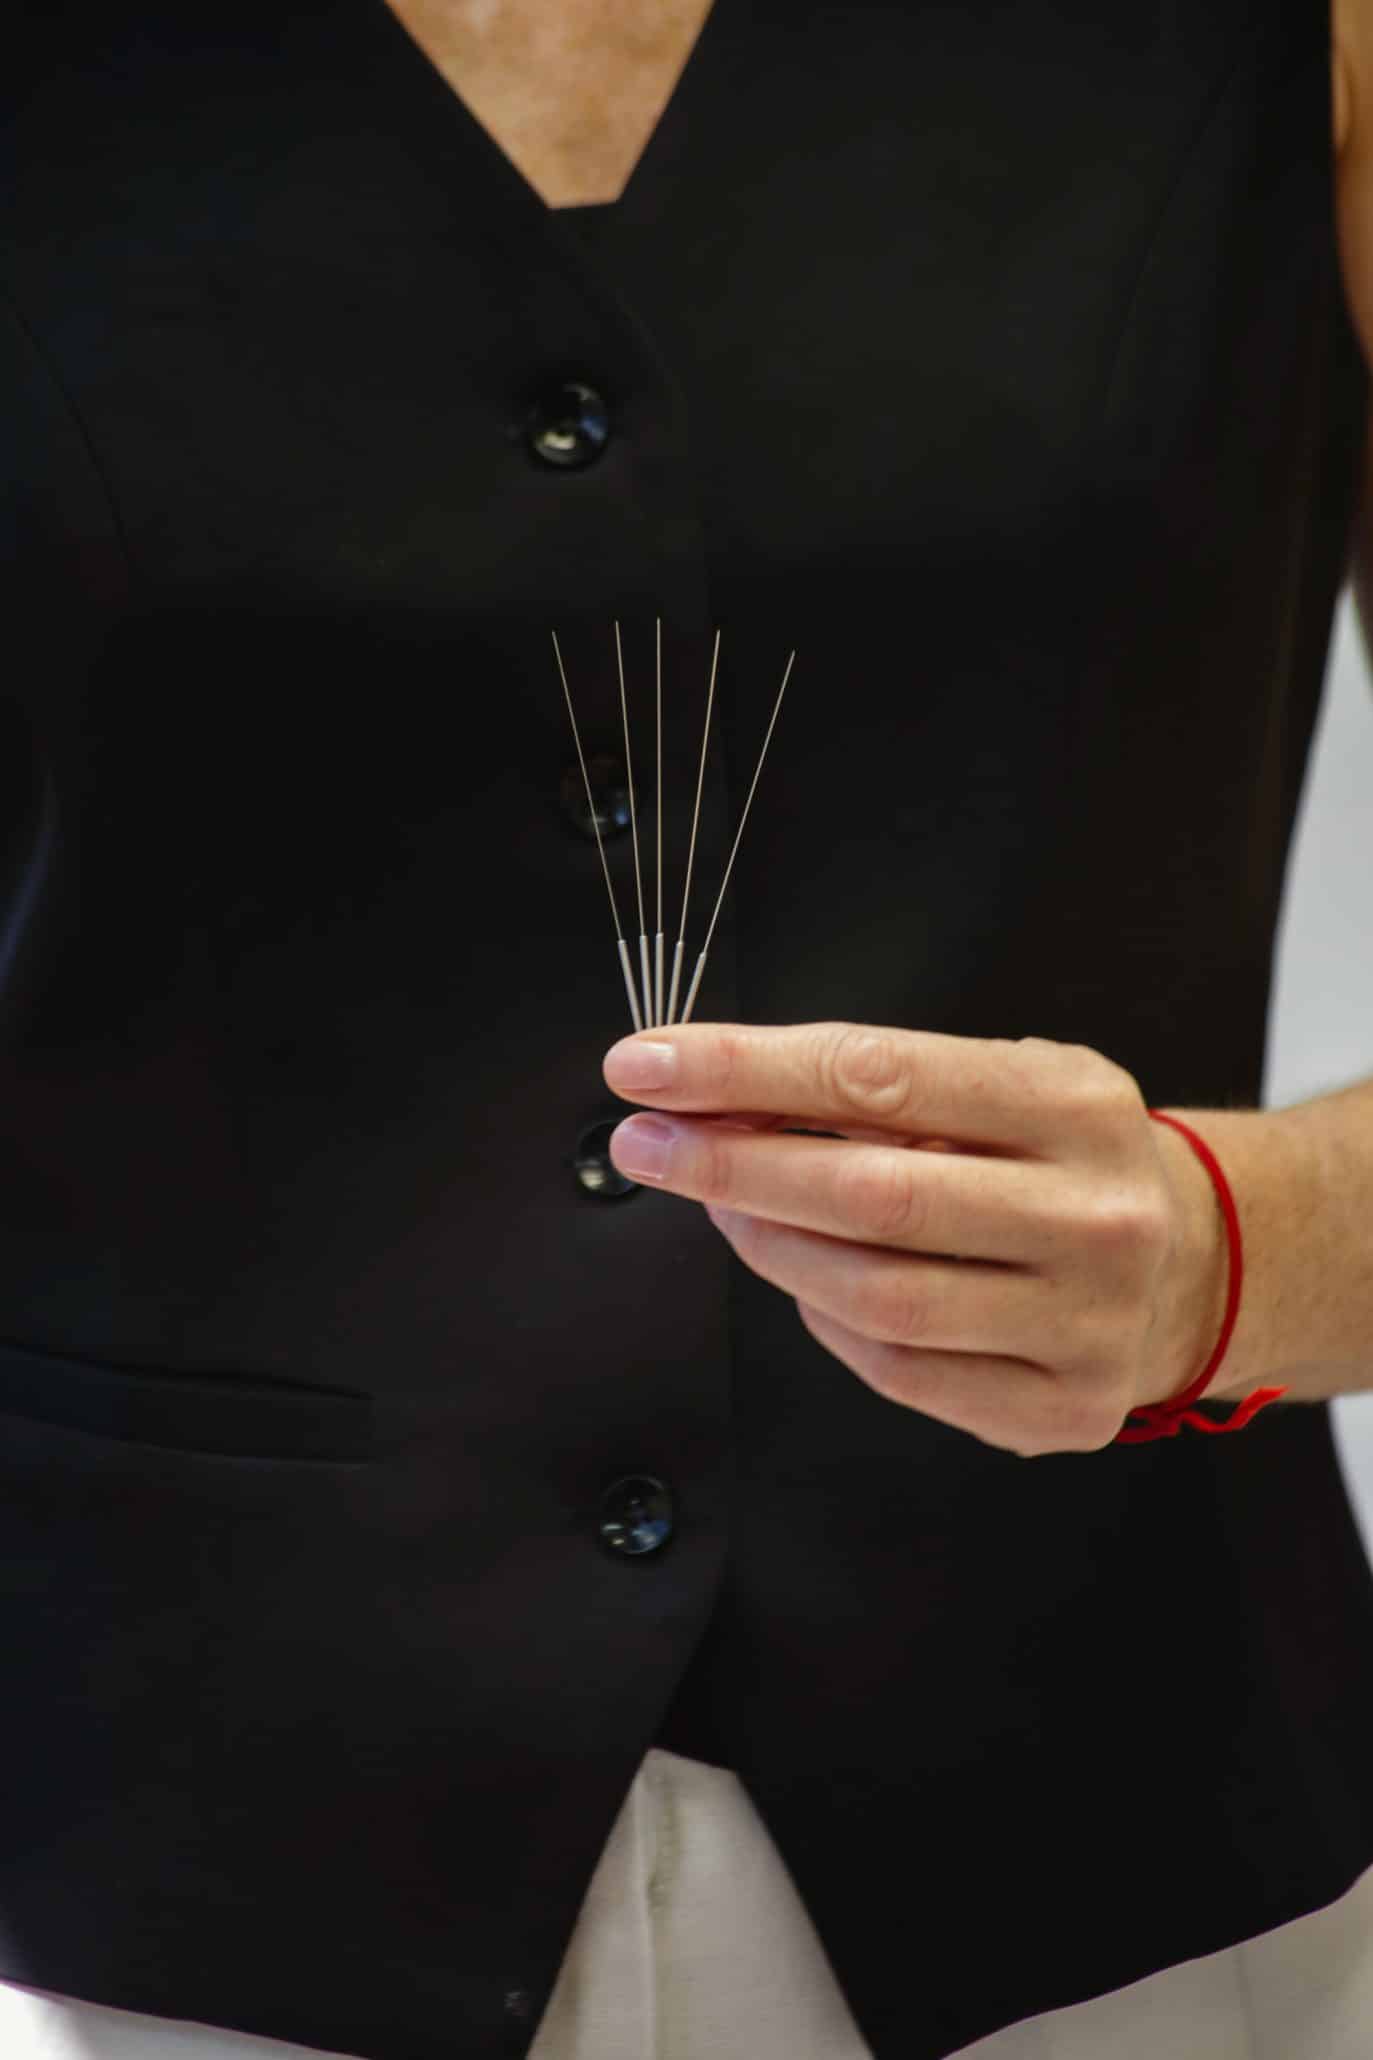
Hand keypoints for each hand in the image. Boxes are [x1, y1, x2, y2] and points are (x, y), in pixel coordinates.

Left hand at [602, 1022, 1227, 1455]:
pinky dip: (826, 1318)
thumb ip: (875, 1088)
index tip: (650, 1064)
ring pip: (873, 1295)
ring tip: (724, 1206)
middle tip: (647, 1142)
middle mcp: (1093, 1215)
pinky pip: (897, 1368)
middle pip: (869, 1195)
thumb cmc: (1063, 1157)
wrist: (1196, 1263)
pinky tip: (807, 1278)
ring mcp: (1082, 1322)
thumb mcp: (1001, 1082)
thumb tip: (713, 1097)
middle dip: (731, 1165)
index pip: (878, 1076)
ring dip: (766, 1246)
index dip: (746, 1070)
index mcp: (1073, 1106)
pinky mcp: (1059, 1406)